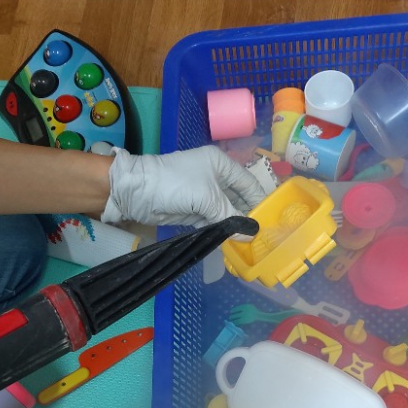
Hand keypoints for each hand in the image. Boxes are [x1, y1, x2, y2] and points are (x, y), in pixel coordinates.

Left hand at [103, 146, 266, 226]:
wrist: (137, 191)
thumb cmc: (174, 184)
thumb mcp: (207, 198)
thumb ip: (230, 217)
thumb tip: (250, 235)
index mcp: (221, 164)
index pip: (248, 183)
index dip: (259, 200)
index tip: (270, 220)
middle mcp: (215, 177)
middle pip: (238, 198)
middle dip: (248, 215)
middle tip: (261, 236)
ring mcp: (204, 195)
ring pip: (226, 212)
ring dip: (234, 226)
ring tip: (249, 242)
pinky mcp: (194, 210)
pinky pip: (214, 221)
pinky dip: (221, 230)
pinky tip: (231, 241)